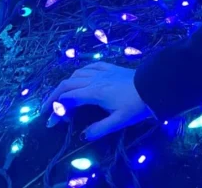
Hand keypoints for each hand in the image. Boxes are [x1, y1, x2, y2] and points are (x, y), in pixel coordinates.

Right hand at [40, 62, 154, 139]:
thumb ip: (99, 129)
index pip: (67, 100)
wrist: (155, 86)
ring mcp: (103, 71)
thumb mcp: (119, 121)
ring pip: (76, 74)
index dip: (56, 111)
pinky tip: (80, 78)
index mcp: (94, 92)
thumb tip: (83, 136)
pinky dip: (80, 73)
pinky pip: (90, 66)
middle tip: (46, 109)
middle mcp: (94, 79)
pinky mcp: (111, 67)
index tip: (51, 123)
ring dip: (65, 85)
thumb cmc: (137, 104)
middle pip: (66, 84)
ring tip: (61, 96)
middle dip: (53, 97)